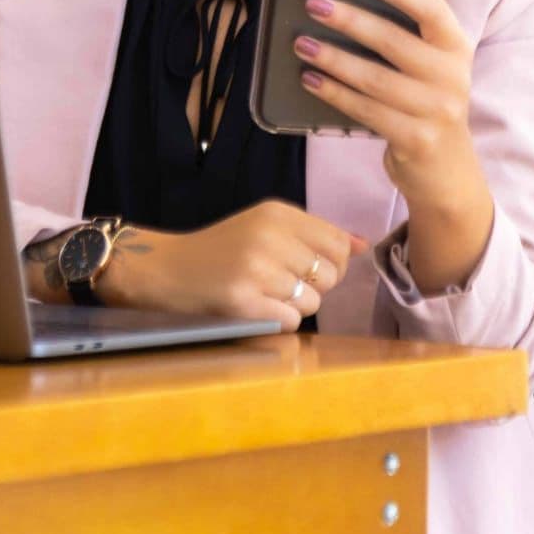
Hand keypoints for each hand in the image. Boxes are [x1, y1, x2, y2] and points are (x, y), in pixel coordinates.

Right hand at [101, 200, 369, 333]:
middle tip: (281, 281)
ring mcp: (256, 269)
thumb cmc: (222, 249)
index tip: (306, 266)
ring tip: (265, 293)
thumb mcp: (266, 227)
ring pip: (313, 301)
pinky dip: (279, 321)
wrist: (169, 269)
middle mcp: (270, 235)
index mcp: (277, 212)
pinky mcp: (244, 301)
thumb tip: (364, 245)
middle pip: (330, 275)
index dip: (331, 262)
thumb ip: (314, 234)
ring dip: (295, 306)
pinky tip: (256, 307)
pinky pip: (291, 320)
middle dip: (314, 286)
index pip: (337, 243)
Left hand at [294, 0, 479, 214]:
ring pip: (375, 79)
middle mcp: (452, 77)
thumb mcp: (429, 69)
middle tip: (314, 4)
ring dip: (333, 58)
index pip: (433, 11)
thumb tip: (345, 5)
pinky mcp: (415, 140)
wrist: (446, 172)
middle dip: (350, 20)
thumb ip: (404, 39)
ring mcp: (437, 111)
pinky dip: (335, 93)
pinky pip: (366, 110)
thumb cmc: (425, 104)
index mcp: (456, 48)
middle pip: (394, 42)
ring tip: (302, 44)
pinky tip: (311, 79)